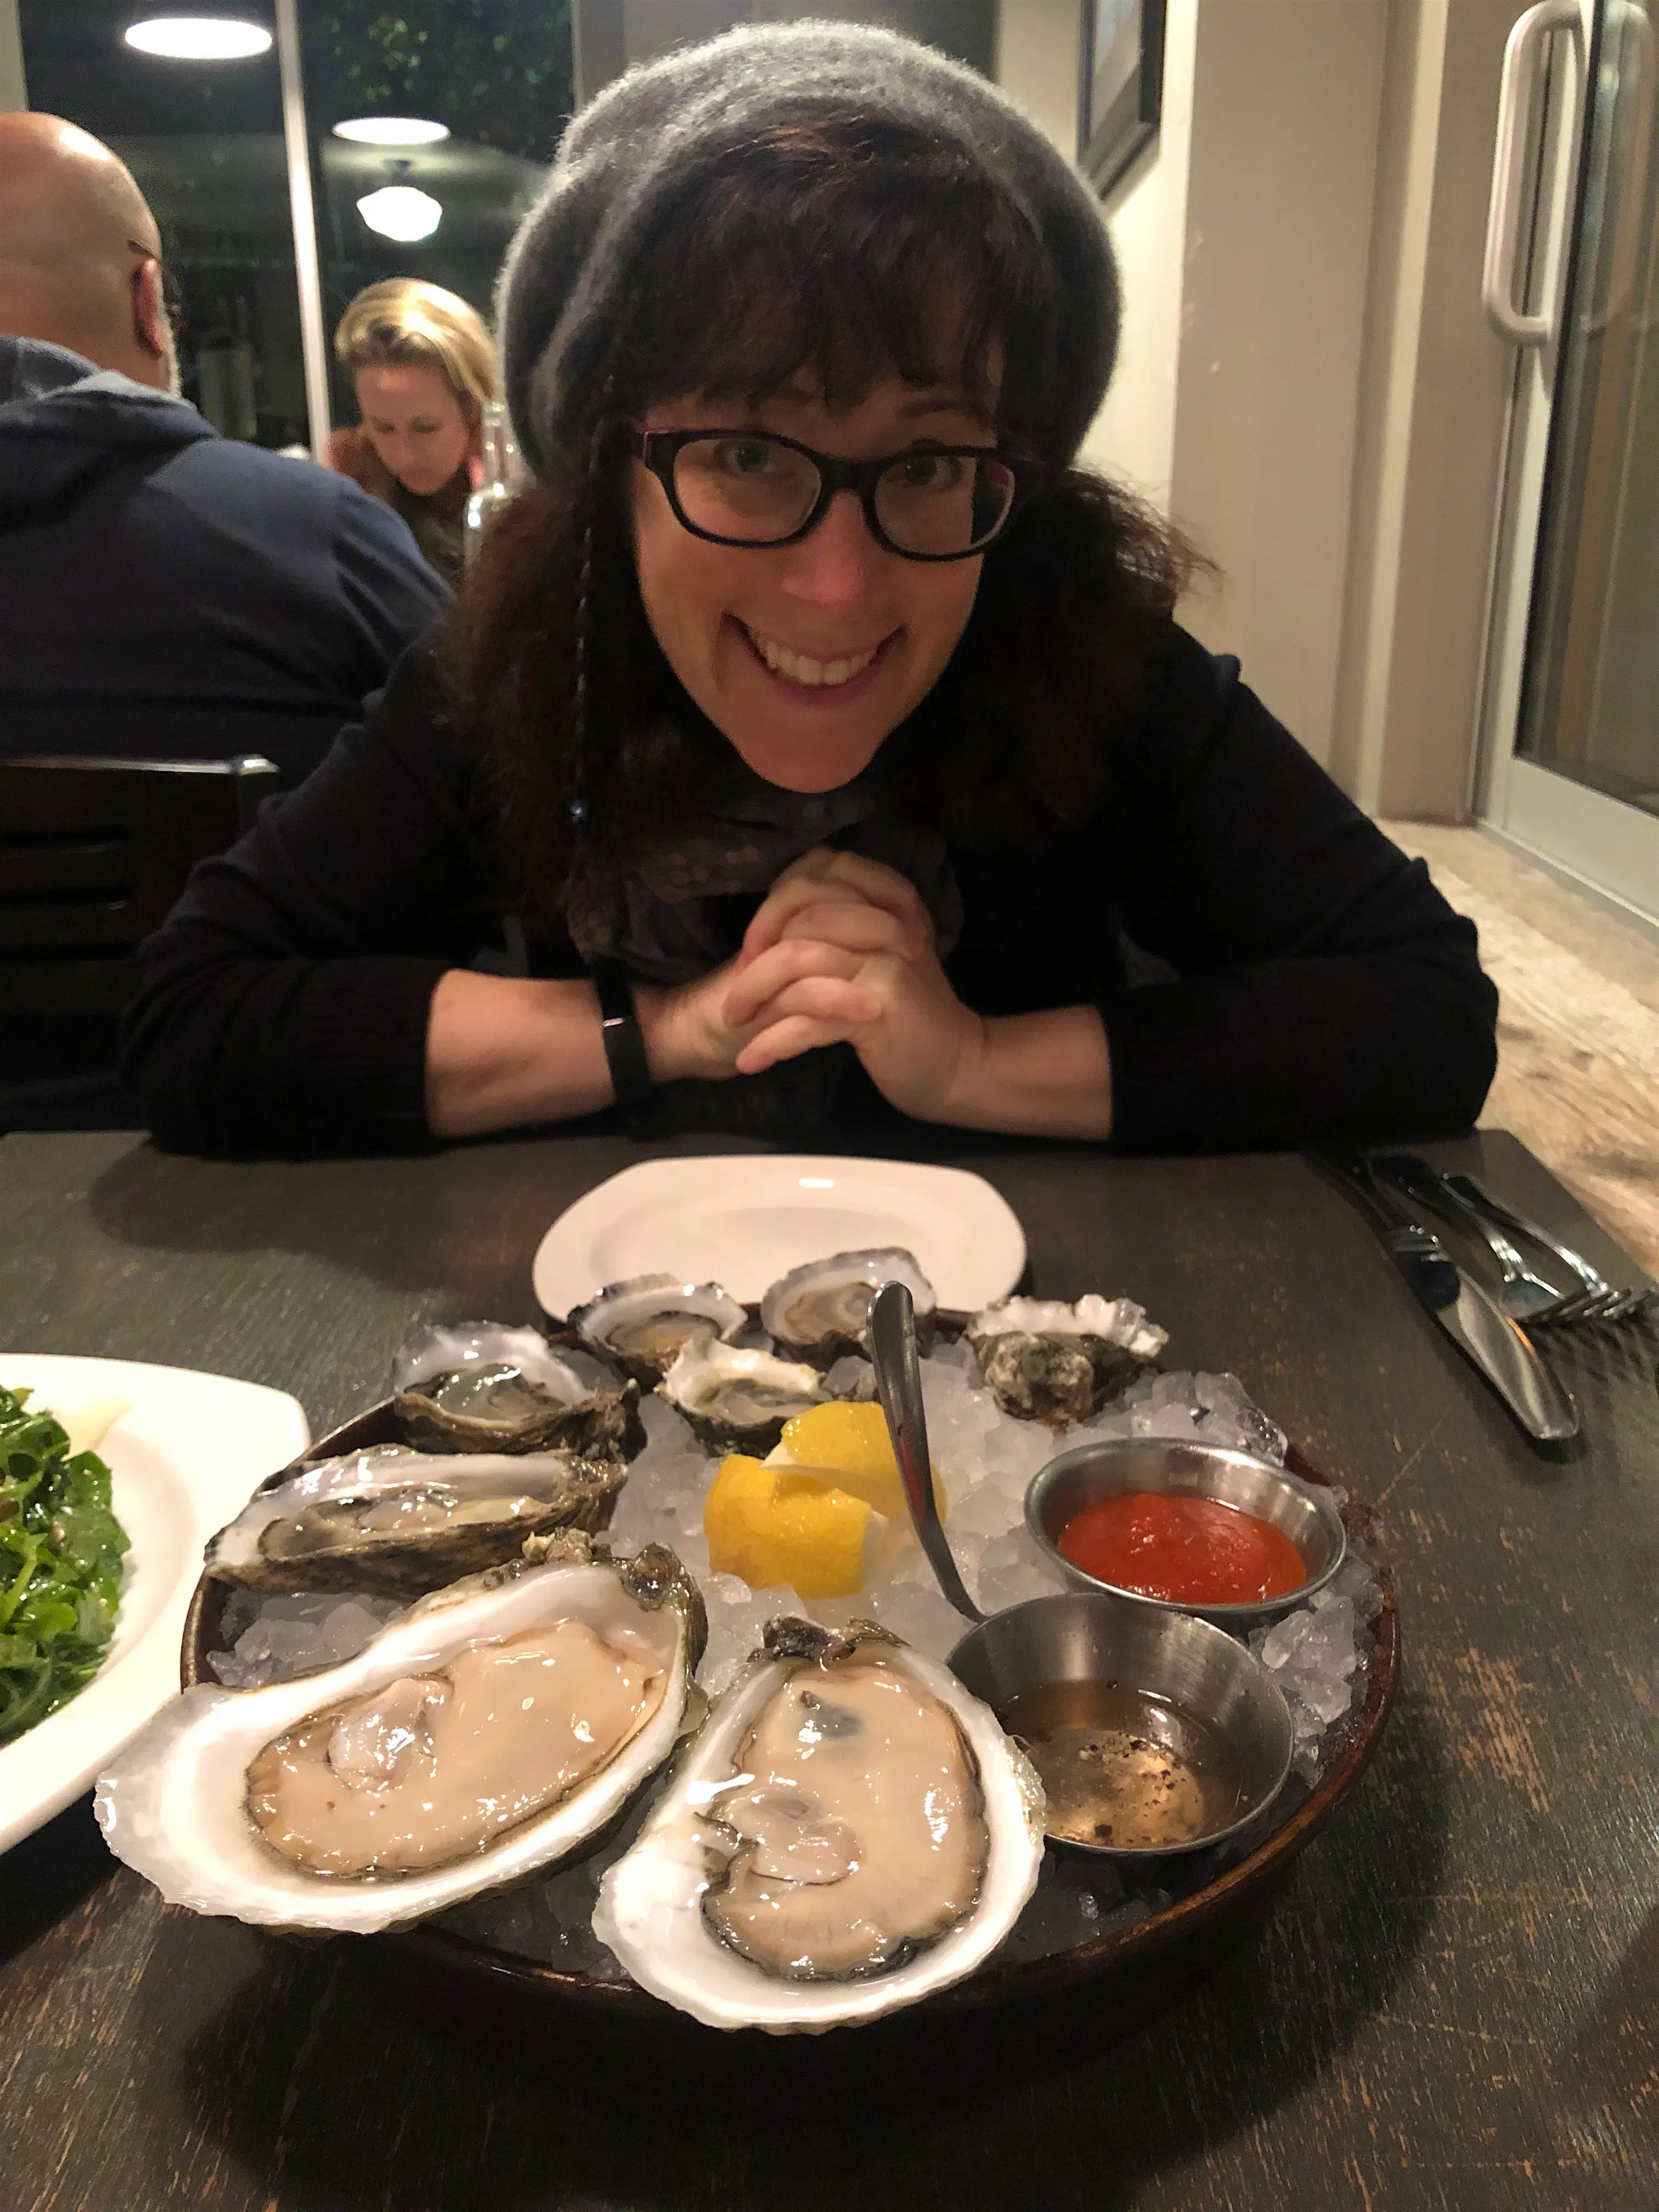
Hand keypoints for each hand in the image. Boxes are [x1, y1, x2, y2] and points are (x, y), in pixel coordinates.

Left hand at [720, 848, 987, 1121]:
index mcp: (889, 901)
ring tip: (734, 1023)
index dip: (778, 902)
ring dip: (752, 993)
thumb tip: (768, 924)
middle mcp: (890, 923)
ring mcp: (887, 963)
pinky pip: (808, 1019)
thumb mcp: (876, 957)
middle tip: (737, 990)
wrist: (955, 1066)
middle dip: (756, 949)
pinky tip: (751, 1061)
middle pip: (803, 910)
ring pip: (798, 959)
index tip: (757, 945)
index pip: (821, 869)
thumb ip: (837, 928)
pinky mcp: (878, 1010)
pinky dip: (771, 1042)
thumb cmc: (904, 1014)